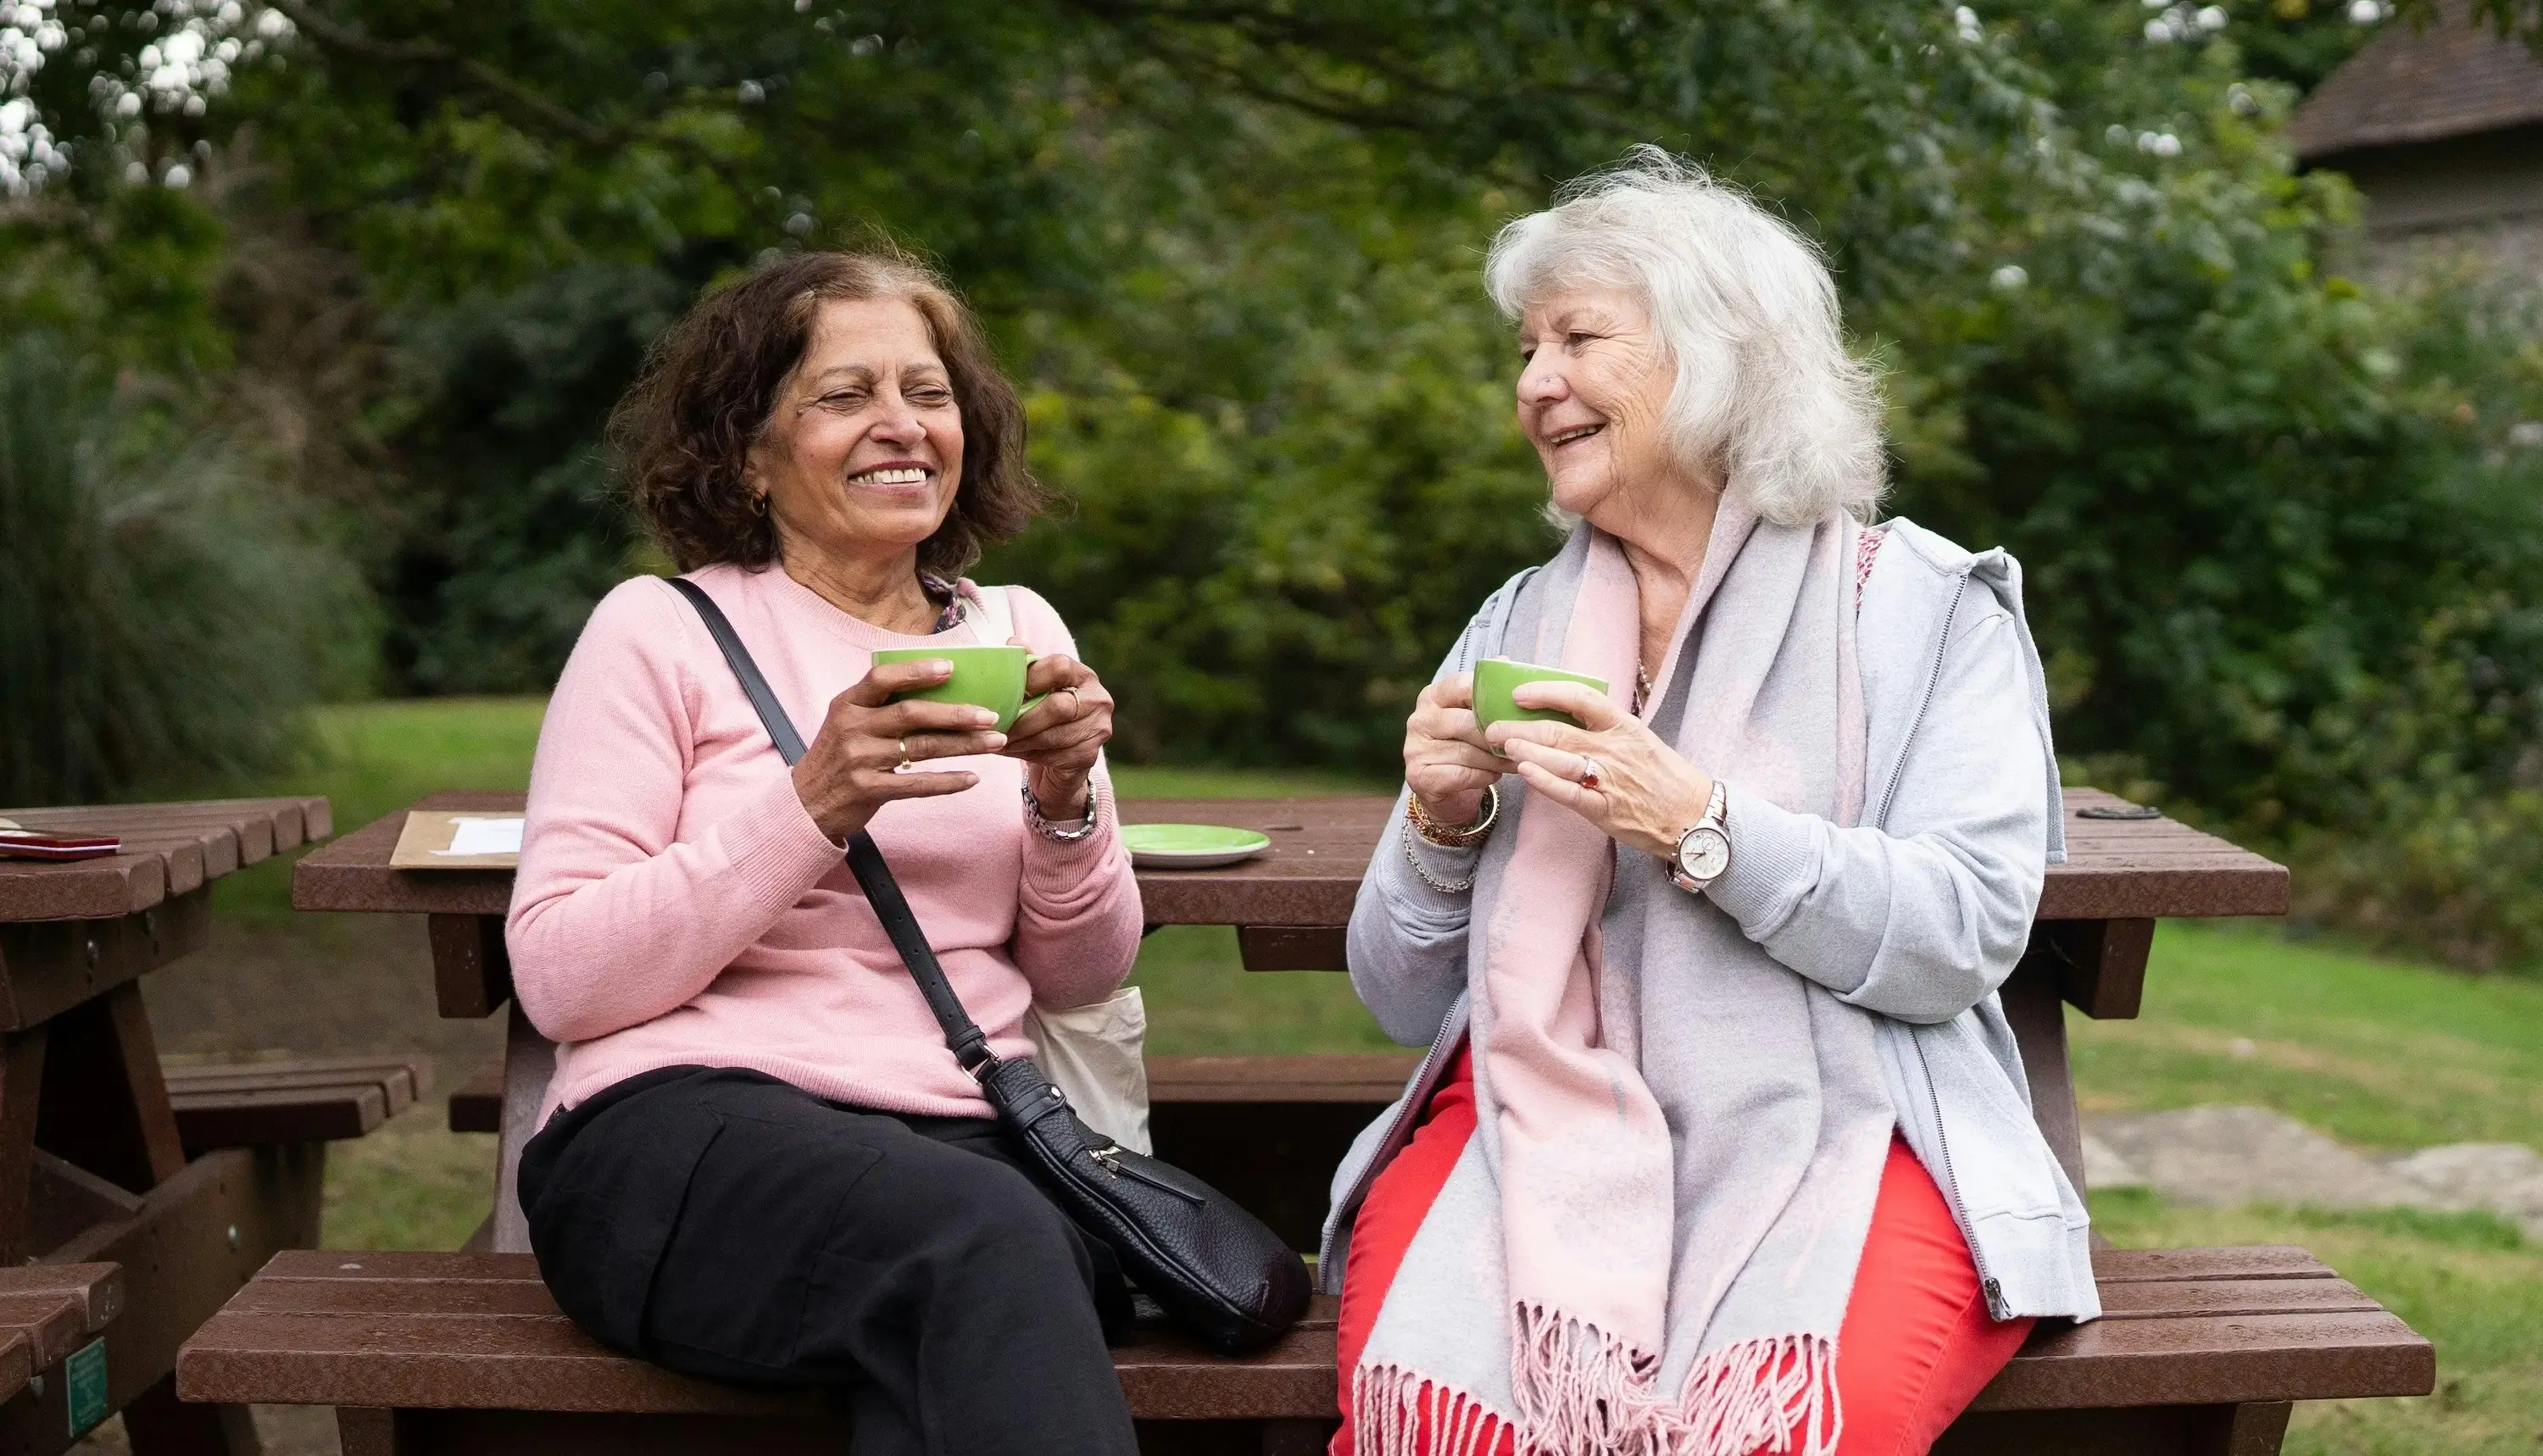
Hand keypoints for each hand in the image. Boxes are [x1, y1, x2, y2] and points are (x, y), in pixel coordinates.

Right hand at [792, 658, 1008, 841]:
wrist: (807, 803)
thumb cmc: (839, 755)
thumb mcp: (847, 720)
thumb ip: (881, 703)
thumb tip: (938, 681)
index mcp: (847, 703)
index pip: (881, 678)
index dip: (916, 671)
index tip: (951, 667)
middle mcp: (852, 728)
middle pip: (911, 714)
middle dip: (956, 713)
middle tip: (991, 714)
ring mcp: (859, 760)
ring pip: (922, 748)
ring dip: (964, 745)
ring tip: (996, 741)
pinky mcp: (869, 790)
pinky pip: (917, 784)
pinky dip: (948, 782)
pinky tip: (972, 778)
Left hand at [1004, 643, 1114, 818]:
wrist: (1065, 753)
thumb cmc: (1046, 712)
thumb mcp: (1038, 687)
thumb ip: (1028, 666)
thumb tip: (1011, 644)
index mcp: (1084, 675)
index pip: (1060, 667)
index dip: (1030, 678)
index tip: (1005, 692)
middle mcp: (1099, 699)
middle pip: (1058, 707)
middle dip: (1022, 719)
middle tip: (996, 725)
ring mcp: (1099, 729)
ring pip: (1053, 736)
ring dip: (1021, 740)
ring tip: (997, 740)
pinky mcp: (1090, 755)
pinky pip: (1055, 756)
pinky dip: (1028, 755)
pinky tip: (1011, 751)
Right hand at [1402, 672, 1504, 830]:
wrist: (1444, 788)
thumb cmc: (1465, 745)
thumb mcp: (1473, 715)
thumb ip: (1486, 692)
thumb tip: (1505, 660)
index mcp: (1432, 697)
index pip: (1461, 686)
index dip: (1490, 696)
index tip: (1517, 707)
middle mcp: (1419, 720)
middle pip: (1466, 722)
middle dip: (1498, 734)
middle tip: (1525, 741)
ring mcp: (1415, 749)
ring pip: (1466, 752)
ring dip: (1496, 759)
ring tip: (1518, 760)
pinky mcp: (1419, 776)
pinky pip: (1461, 774)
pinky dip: (1483, 776)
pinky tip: (1496, 775)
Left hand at [1486, 680, 1713, 860]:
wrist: (1694, 816)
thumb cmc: (1663, 777)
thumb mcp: (1638, 740)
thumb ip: (1604, 727)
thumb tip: (1564, 713)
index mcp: (1624, 726)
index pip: (1581, 697)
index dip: (1547, 691)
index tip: (1519, 693)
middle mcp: (1615, 748)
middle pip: (1559, 729)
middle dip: (1520, 726)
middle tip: (1492, 725)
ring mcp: (1609, 779)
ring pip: (1559, 758)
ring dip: (1525, 749)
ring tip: (1499, 744)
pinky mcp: (1605, 810)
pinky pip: (1569, 793)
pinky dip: (1545, 781)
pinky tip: (1524, 772)